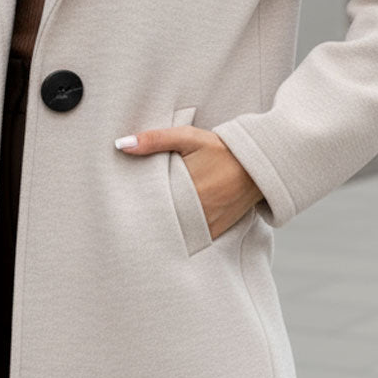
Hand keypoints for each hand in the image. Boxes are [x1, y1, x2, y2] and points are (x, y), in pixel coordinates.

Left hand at [115, 124, 264, 239]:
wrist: (257, 165)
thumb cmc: (220, 149)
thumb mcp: (188, 138)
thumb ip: (155, 140)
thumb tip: (121, 144)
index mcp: (184, 189)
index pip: (148, 204)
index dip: (134, 205)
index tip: (121, 204)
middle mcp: (195, 212)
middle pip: (159, 222)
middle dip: (145, 219)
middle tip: (127, 217)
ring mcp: (206, 225)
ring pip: (174, 234)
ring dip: (162, 229)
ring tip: (144, 227)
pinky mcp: (215, 232)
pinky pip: (191, 240)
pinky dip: (180, 237)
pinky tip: (169, 231)